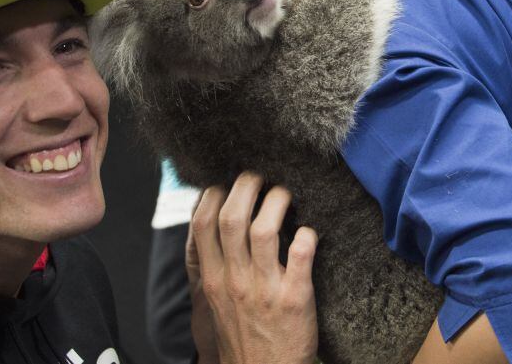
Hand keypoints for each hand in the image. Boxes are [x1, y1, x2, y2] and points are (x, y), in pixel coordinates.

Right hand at [187, 172, 318, 363]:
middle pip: (232, 218)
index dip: (213, 194)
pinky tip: (309, 232)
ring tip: (285, 194)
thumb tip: (215, 225)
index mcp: (213, 279)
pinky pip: (301, 256)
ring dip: (277, 202)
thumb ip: (216, 265)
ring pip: (265, 230)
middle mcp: (235, 280)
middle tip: (259, 176)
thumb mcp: (217, 302)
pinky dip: (307, 236)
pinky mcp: (295, 299)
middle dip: (245, 186)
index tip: (226, 183)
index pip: (202, 224)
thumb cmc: (244, 335)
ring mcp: (265, 289)